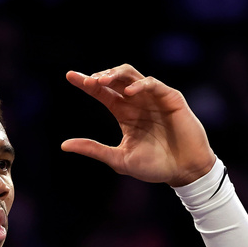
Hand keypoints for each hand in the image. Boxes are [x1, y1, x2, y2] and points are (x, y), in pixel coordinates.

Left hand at [62, 65, 215, 186]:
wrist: (183, 172)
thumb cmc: (154, 167)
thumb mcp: (118, 159)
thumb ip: (93, 149)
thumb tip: (64, 145)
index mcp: (125, 114)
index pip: (103, 93)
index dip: (87, 83)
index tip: (70, 76)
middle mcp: (137, 102)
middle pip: (116, 79)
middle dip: (101, 77)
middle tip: (87, 81)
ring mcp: (154, 98)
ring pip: (132, 75)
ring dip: (116, 74)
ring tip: (102, 81)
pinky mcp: (171, 98)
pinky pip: (153, 84)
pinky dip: (140, 85)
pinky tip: (128, 93)